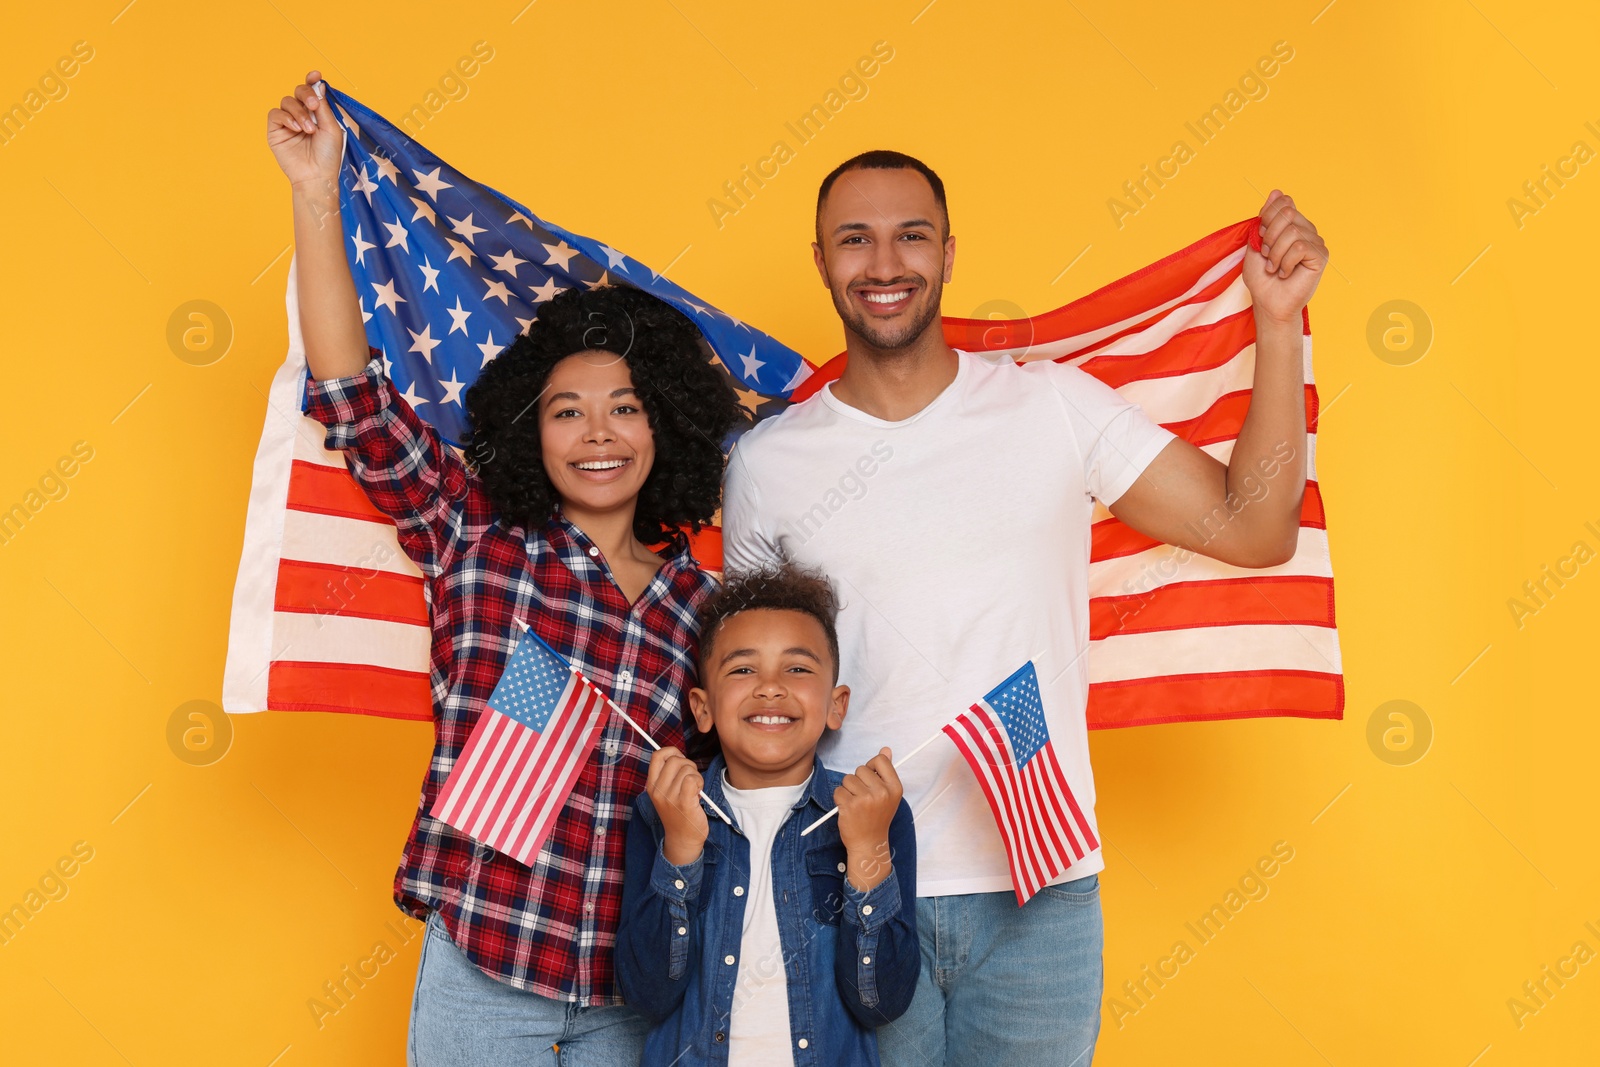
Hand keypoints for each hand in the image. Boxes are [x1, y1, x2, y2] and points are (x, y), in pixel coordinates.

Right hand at [266, 70, 342, 187]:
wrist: (316, 176)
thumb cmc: (328, 155)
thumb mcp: (331, 127)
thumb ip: (323, 106)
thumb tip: (318, 84)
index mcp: (317, 114)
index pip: (312, 91)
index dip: (312, 81)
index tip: (316, 75)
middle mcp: (302, 115)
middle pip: (298, 92)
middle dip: (305, 94)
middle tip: (313, 106)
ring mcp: (288, 122)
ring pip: (287, 101)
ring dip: (299, 112)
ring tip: (308, 129)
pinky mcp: (276, 130)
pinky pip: (276, 114)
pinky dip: (286, 118)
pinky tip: (296, 129)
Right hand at [646, 747, 707, 865]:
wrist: (682, 839)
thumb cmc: (678, 813)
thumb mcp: (665, 793)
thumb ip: (668, 775)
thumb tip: (677, 755)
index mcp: (652, 786)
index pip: (657, 756)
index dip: (671, 751)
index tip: (680, 760)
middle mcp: (658, 790)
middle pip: (675, 759)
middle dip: (688, 764)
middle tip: (691, 779)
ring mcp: (670, 797)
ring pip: (686, 768)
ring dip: (696, 775)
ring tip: (695, 789)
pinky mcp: (684, 802)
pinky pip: (692, 779)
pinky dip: (699, 781)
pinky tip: (698, 792)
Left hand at [834, 747, 901, 891]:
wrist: (869, 843)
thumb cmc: (877, 817)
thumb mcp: (888, 795)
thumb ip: (885, 771)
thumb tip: (886, 749)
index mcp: (895, 788)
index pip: (880, 760)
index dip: (872, 767)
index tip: (871, 779)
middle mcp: (882, 792)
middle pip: (861, 769)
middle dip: (858, 781)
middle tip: (863, 798)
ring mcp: (866, 799)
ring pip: (847, 779)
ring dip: (847, 790)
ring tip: (856, 804)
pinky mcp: (850, 806)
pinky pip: (838, 790)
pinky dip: (839, 799)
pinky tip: (848, 809)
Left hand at [1243, 190, 1328, 324]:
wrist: (1268, 303)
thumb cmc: (1262, 277)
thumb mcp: (1256, 243)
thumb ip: (1266, 218)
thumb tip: (1278, 191)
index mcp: (1291, 224)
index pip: (1283, 203)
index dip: (1267, 218)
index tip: (1261, 238)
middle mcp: (1306, 229)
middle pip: (1287, 213)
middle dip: (1269, 236)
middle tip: (1266, 256)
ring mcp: (1315, 241)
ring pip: (1293, 231)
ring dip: (1276, 253)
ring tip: (1275, 268)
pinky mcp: (1321, 255)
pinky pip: (1300, 247)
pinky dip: (1286, 262)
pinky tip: (1286, 273)